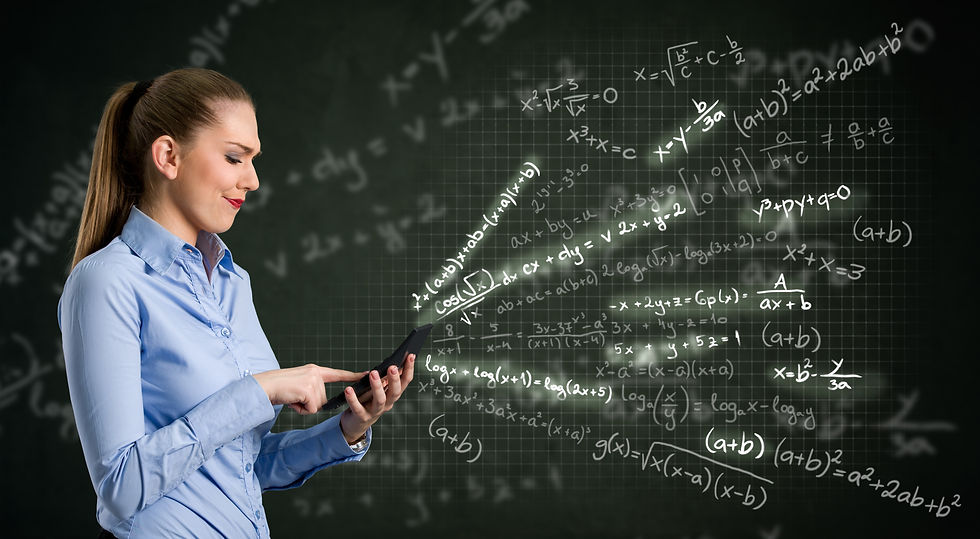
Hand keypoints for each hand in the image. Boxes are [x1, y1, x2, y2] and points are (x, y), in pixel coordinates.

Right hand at [252, 364, 366, 414]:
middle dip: (309, 403)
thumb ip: (312, 389)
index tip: (369, 374)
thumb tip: (319, 404)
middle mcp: (316, 373)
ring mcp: (313, 381)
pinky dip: (301, 410)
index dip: (353, 376)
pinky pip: (311, 410)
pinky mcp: (308, 390)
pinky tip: (293, 401)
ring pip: (317, 406)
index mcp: (315, 371)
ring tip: (292, 398)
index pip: (338, 374)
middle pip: (323, 399)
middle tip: (295, 397)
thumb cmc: (279, 388)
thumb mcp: (300, 385)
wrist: (265, 386)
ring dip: (304, 407)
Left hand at [340, 353, 415, 442]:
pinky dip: (353, 399)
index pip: (405, 382)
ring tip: (373, 373)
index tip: (410, 356)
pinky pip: (358, 408)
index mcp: (392, 395)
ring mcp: (375, 411)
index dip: (409, 369)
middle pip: (395, 392)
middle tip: (392, 367)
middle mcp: (387, 404)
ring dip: (377, 386)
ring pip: (379, 400)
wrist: (354, 424)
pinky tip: (349, 389)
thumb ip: (385, 379)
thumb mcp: (378, 390)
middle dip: (395, 379)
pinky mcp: (361, 417)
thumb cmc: (367, 402)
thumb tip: (392, 363)